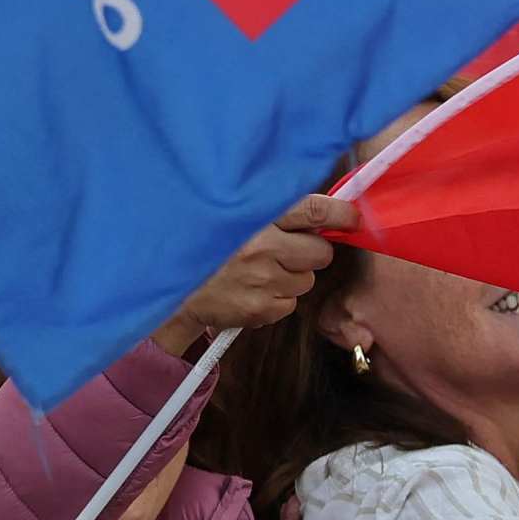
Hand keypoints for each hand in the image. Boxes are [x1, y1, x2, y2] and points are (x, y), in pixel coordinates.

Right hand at [155, 202, 337, 354]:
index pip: (315, 211)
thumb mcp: (231, 216)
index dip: (340, 214)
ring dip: (290, 277)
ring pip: (306, 281)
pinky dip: (275, 298)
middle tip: (287, 250)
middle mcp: (262, 247)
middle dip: (310, 252)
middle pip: (320, 252)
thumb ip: (270, 210)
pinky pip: (288, 304)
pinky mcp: (259, 309)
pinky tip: (252, 290)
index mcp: (256, 217)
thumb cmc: (203, 247)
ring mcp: (262, 281)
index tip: (350, 217)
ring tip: (260, 271)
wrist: (168, 289)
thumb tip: (317, 213)